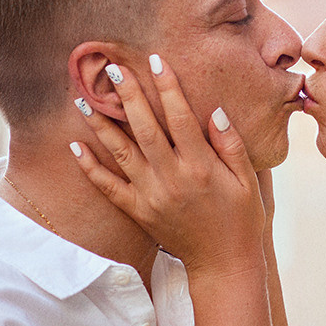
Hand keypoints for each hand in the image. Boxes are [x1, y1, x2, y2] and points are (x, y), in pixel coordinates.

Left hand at [70, 57, 265, 276]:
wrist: (224, 265)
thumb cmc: (241, 220)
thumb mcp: (248, 181)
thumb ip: (231, 145)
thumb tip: (214, 111)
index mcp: (201, 167)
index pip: (181, 118)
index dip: (168, 88)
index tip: (156, 61)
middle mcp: (172, 179)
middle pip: (145, 129)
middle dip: (128, 96)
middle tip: (112, 68)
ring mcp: (151, 197)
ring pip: (121, 153)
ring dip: (101, 125)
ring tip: (83, 99)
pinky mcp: (139, 212)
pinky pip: (109, 187)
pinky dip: (90, 167)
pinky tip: (76, 146)